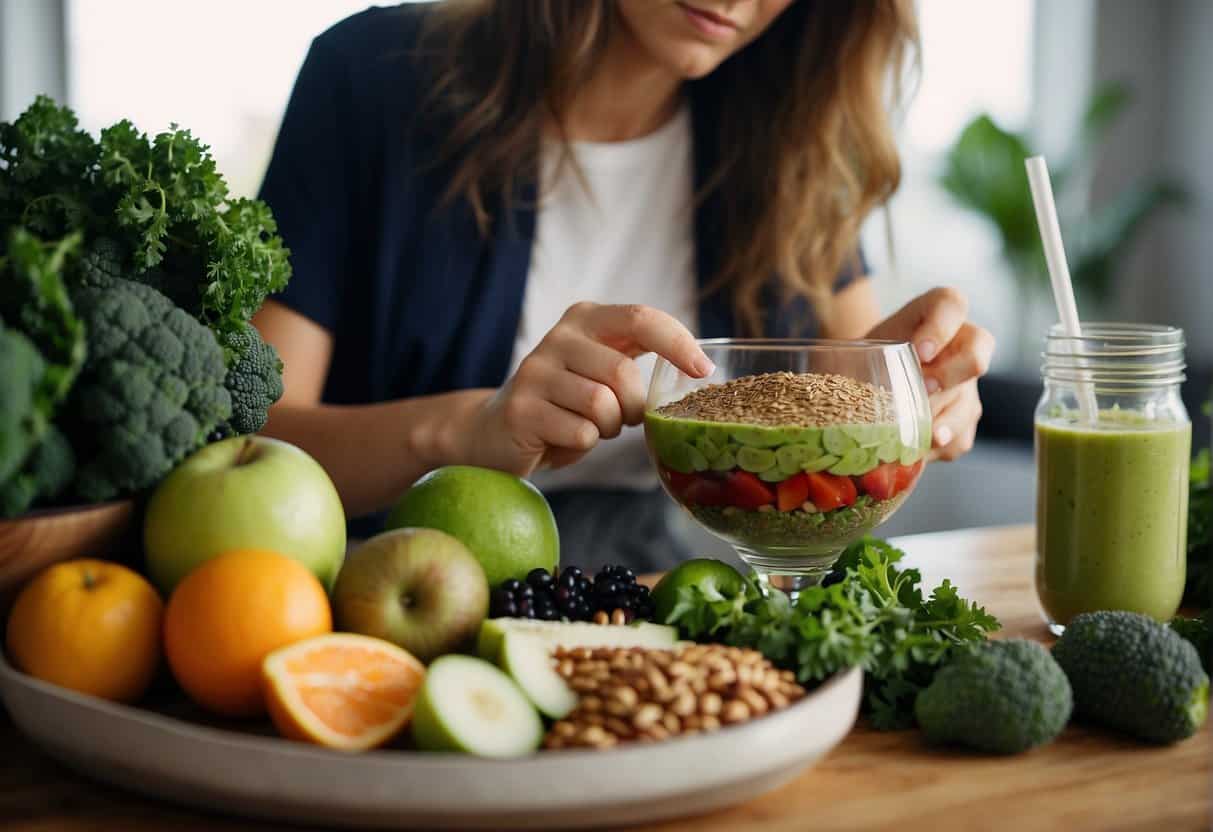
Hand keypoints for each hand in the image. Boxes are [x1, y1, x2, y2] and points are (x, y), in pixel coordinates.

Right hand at [456, 302, 711, 475]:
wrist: (493, 433)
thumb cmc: (564, 406)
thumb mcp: (600, 372)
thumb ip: (636, 360)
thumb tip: (698, 369)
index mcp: (584, 319)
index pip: (641, 318)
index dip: (678, 343)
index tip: (703, 370)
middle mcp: (558, 337)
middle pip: (623, 372)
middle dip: (633, 407)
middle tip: (622, 419)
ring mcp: (535, 372)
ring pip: (602, 405)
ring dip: (608, 428)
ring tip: (589, 427)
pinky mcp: (522, 409)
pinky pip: (581, 432)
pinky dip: (585, 444)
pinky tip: (563, 439)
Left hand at [866, 288, 994, 460]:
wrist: (871, 373)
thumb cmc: (865, 352)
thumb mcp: (857, 346)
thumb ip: (849, 356)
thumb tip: (824, 380)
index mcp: (936, 312)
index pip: (952, 304)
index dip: (941, 327)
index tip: (919, 351)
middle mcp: (961, 344)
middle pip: (976, 354)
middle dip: (950, 375)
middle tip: (923, 389)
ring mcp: (967, 383)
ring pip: (969, 403)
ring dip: (944, 421)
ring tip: (920, 437)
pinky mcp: (963, 418)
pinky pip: (961, 437)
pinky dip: (937, 448)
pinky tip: (914, 452)